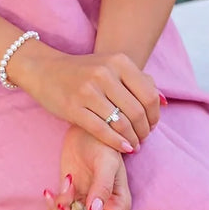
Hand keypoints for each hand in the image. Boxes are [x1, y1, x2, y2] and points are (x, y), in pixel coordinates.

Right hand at [11, 42, 163, 152]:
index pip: (149, 95)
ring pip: (121, 123)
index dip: (155, 115)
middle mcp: (105, 74)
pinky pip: (102, 130)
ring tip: (134, 145)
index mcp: (119, 62)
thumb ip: (137, 81)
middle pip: (137, 112)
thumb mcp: (111, 66)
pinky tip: (123, 148)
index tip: (151, 125)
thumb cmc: (83, 72)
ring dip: (132, 139)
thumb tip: (164, 103)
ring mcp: (88, 90)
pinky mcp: (73, 107)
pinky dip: (117, 142)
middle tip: (143, 138)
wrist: (45, 70)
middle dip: (144, 130)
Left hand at [43, 127, 131, 209]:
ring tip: (52, 192)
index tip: (69, 208)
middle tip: (57, 202)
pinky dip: (52, 208)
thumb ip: (102, 188)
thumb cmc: (103, 143)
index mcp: (118, 206)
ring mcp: (86, 206)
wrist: (87, 131)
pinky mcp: (72, 200)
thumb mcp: (106, 163)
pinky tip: (48, 194)